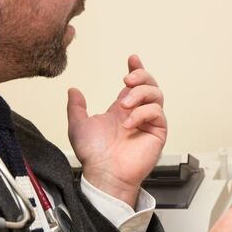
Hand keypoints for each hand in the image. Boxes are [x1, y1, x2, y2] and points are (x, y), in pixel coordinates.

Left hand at [67, 55, 166, 206]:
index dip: (136, 69)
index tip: (132, 58)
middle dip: (141, 76)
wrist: (103, 173)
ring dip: (140, 94)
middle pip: (150, 84)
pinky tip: (129, 123)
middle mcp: (137, 113)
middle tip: (126, 80)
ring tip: (124, 104)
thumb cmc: (93, 154)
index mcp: (122, 109)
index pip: (134, 84)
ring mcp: (148, 122)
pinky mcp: (157, 132)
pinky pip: (157, 113)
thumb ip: (76, 107)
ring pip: (157, 95)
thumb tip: (73, 90)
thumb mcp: (78, 125)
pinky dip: (143, 113)